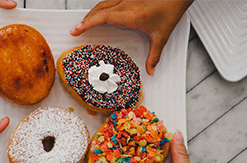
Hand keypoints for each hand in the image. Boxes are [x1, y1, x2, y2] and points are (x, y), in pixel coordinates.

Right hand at [70, 0, 192, 75]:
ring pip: (102, 3)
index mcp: (130, 15)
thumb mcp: (162, 35)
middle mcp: (125, 4)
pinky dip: (100, 8)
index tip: (76, 29)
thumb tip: (151, 70)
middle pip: (98, 10)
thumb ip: (154, 55)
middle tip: (76, 29)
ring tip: (85, 23)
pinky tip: (99, 13)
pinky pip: (109, 1)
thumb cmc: (170, 9)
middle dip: (85, 20)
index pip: (102, 17)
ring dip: (92, 13)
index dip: (87, 23)